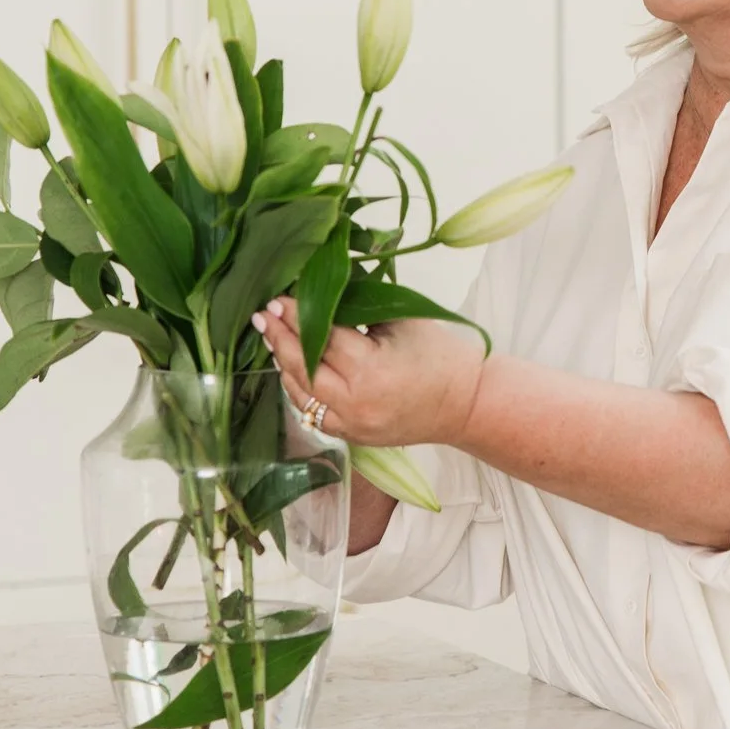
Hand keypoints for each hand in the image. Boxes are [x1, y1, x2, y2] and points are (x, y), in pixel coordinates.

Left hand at [253, 297, 486, 450]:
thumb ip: (358, 308)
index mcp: (370, 369)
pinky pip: (313, 412)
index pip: (321, 337)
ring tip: (271, 336)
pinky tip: (292, 368)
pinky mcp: (351, 436)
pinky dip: (300, 389)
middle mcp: (354, 402)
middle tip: (263, 314)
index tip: (278, 299)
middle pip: (303, 367)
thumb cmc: (441, 355)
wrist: (466, 404)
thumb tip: (320, 291)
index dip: (296, 316)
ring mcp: (351, 425)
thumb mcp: (400, 321)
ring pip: (302, 394)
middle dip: (280, 338)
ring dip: (284, 364)